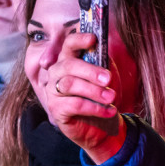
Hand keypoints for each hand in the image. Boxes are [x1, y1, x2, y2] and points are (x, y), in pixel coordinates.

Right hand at [44, 32, 125, 163]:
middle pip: (69, 65)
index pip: (69, 44)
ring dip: (94, 91)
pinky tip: (110, 111)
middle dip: (90, 71)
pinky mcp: (56, 109)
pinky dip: (95, 108)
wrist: (103, 126)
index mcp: (69, 60)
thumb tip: (103, 48)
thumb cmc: (102, 98)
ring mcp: (53, 91)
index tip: (93, 39)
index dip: (79, 40)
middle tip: (108, 79)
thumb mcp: (107, 78)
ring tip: (111, 97)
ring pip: (70, 84)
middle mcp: (57, 73)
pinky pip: (75, 105)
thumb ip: (103, 63)